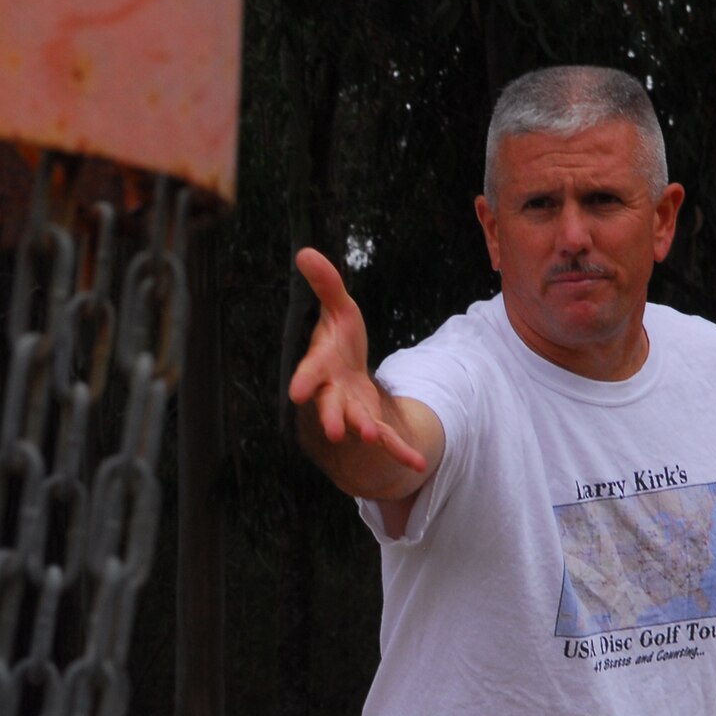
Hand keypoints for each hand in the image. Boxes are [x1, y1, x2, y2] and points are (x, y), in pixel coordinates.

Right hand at [286, 248, 427, 471]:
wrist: (348, 376)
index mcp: (322, 367)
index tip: (297, 392)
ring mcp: (353, 411)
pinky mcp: (374, 423)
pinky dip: (401, 452)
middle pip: (330, 406)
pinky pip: (388, 440)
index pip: (311, 373)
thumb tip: (304, 252)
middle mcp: (333, 394)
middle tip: (333, 429)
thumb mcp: (338, 309)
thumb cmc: (339, 341)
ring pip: (357, 423)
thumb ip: (326, 285)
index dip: (306, 381)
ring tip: (372, 436)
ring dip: (364, 430)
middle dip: (331, 416)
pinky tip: (418, 463)